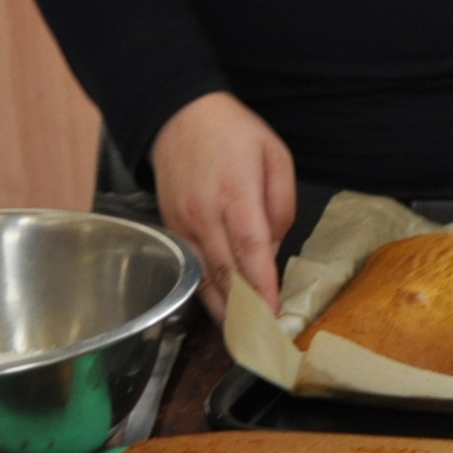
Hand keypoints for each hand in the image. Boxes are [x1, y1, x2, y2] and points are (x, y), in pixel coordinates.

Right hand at [151, 92, 297, 318]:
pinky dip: (207, 292)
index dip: (261, 284)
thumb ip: (281, 204)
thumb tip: (274, 248)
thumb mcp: (275, 155)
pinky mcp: (171, 230)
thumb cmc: (233, 133)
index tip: (274, 313)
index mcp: (235, 191)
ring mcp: (183, 224)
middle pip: (225, 271)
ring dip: (225, 309)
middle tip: (266, 336)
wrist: (178, 116)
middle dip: (246, 308)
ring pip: (204, 277)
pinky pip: (191, 269)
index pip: (250, 247)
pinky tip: (223, 309)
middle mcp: (204, 213)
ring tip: (246, 335)